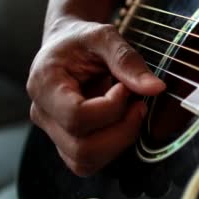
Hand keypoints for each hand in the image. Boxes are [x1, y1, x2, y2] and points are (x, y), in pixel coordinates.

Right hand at [27, 17, 164, 175]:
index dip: (111, 108)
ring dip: (119, 141)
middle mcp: (42, 113)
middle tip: (137, 103)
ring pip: (86, 161)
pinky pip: (89, 162)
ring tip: (130, 111)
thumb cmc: (83, 40)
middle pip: (82, 148)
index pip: (76, 116)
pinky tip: (121, 122)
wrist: (68, 45)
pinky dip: (113, 147)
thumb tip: (156, 88)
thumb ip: (128, 60)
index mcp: (44, 84)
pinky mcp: (66, 143)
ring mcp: (52, 132)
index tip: (125, 88)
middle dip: (121, 130)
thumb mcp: (105, 37)